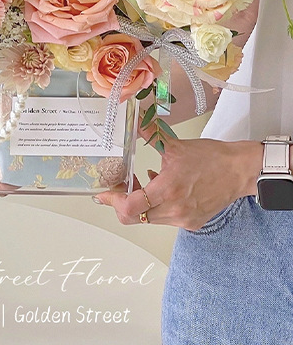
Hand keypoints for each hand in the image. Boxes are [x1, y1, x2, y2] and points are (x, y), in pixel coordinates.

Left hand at [95, 138, 262, 229]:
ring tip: (142, 184)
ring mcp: (183, 219)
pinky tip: (160, 190)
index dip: (112, 202)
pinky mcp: (191, 223)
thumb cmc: (213, 158)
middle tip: (119, 188)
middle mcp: (175, 209)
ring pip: (148, 219)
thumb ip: (151, 134)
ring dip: (139, 204)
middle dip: (122, 202)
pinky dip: (155, 207)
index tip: (104, 194)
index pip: (130, 207)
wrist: (241, 171)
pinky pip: (163, 219)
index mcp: (169, 189)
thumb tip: (134, 121)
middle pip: (134, 217)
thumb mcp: (176, 145)